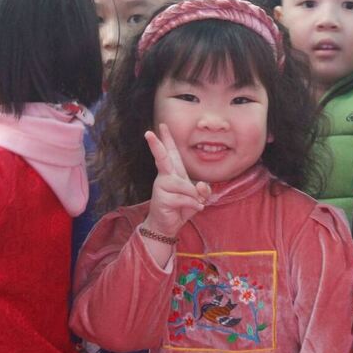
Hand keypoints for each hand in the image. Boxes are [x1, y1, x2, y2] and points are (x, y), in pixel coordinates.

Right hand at [143, 123, 210, 238]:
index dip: (168, 140)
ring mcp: (162, 187)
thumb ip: (203, 190)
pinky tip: (191, 209)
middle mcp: (166, 177)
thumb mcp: (198, 198)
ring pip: (184, 186)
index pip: (172, 154)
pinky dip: (192, 205)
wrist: (167, 226)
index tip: (163, 126)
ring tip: (194, 204)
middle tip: (149, 133)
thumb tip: (200, 187)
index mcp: (174, 173)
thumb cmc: (181, 208)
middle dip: (156, 145)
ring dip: (194, 197)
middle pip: (163, 158)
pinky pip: (184, 199)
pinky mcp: (162, 198)